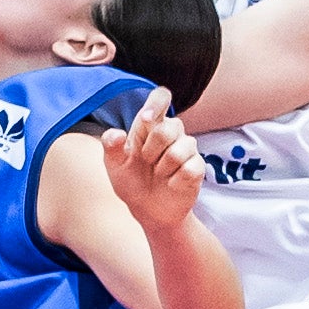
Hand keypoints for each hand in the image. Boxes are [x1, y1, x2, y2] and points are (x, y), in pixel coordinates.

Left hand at [102, 89, 205, 234]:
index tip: (147, 118)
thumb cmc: (132, 181)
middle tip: (146, 161)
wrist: (148, 211)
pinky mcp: (197, 168)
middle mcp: (171, 132)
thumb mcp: (115, 165)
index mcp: (150, 125)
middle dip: (152, 148)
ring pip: (181, 149)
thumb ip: (111, 147)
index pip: (160, 97)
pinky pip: (190, 168)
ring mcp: (187, 149)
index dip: (157, 102)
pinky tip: (171, 184)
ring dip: (163, 167)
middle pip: (170, 126)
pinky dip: (175, 181)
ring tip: (159, 174)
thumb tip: (116, 134)